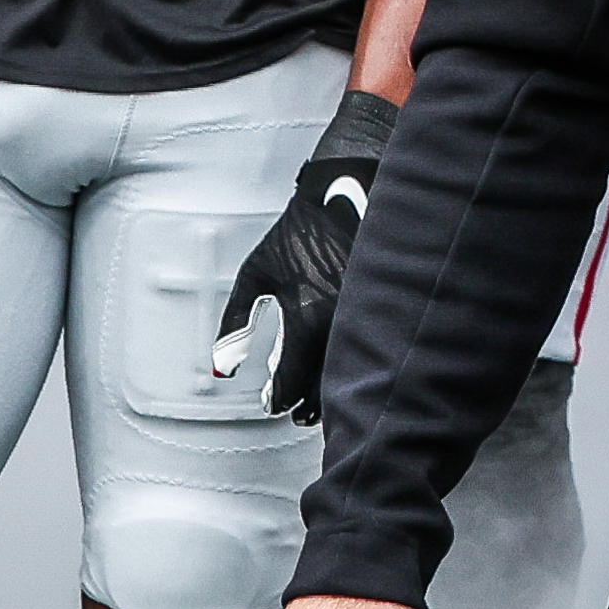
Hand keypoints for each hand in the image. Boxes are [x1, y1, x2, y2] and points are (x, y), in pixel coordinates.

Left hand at [219, 87, 404, 419]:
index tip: (272, 402)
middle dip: (311, 404)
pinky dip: (359, 361)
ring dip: (337, 388)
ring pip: (353, 370)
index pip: (293, 381)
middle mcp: (341, 322)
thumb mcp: (255, 272)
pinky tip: (351, 368)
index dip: (279, 398)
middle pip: (326, 385)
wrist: (345, 192)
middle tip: (300, 416)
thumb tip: (222, 366)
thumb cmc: (300, 230)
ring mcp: (368, 314)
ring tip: (326, 401)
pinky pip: (372, 346)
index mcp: (307, 317)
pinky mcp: (386, 304)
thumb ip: (234, 321)